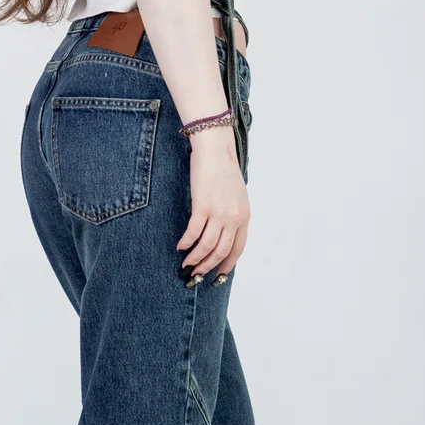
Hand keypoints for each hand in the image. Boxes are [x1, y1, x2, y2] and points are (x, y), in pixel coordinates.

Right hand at [176, 126, 249, 277]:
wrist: (215, 150)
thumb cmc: (224, 169)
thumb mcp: (237, 196)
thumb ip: (233, 215)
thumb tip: (224, 233)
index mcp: (244, 217)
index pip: (237, 250)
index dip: (226, 265)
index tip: (217, 275)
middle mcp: (234, 218)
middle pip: (221, 252)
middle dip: (207, 266)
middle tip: (195, 274)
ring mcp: (219, 213)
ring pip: (206, 246)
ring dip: (195, 259)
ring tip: (185, 264)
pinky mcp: (202, 206)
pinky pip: (193, 232)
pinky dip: (186, 243)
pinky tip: (180, 246)